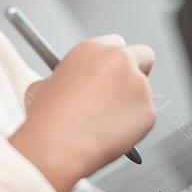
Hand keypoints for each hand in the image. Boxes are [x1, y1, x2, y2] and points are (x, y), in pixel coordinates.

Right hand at [9, 34, 156, 191]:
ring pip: (144, 91)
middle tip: (122, 91)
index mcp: (92, 50)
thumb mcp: (43, 86)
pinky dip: (134, 126)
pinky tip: (112, 135)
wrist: (57, 147)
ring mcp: (138, 85)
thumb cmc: (47, 120)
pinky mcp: (148, 111)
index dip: (113, 61)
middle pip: (143, 56)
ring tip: (105, 124)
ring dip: (131, 104)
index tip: (109, 73)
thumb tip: (67, 88)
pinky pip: (145, 117)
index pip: (116, 43)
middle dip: (136, 71)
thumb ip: (65, 79)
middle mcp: (119, 61)